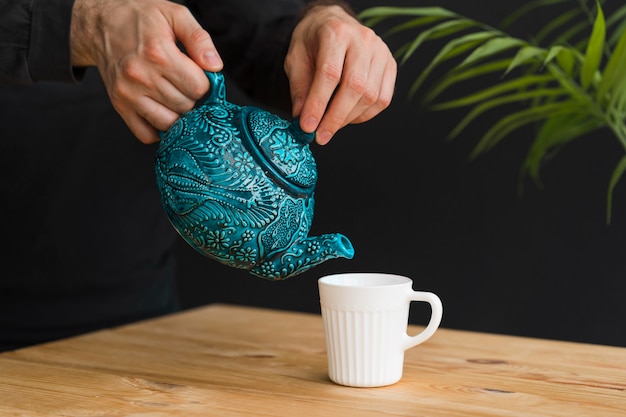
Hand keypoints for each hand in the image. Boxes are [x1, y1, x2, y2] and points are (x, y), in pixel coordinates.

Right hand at [70, 0, 223, 143]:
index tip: (197, 75)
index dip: (204, 83)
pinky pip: (145, 134)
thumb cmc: (140, 17)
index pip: (198, 88)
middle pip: (185, 106)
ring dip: (177, 114)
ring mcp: (128, 93)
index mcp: (158, 53)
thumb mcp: (175, 14)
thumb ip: (199, 39)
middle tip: (184, 83)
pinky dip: (157, 129)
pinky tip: (161, 111)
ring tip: (173, 95)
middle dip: (191, 97)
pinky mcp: (119, 105)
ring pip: (169, 123)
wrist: (101, 22)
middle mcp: (141, 76)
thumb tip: (215, 66)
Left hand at [285, 4, 396, 144]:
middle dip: (335, 118)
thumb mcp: (295, 58)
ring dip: (349, 118)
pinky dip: (364, 115)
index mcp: (336, 33)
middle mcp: (363, 40)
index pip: (329, 73)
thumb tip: (302, 117)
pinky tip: (348, 116)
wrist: (333, 23)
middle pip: (355, 87)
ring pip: (371, 96)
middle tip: (321, 136)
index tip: (308, 126)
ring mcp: (381, 52)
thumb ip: (300, 87)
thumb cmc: (313, 41)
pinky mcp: (391, 65)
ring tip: (331, 125)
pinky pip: (382, 99)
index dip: (318, 103)